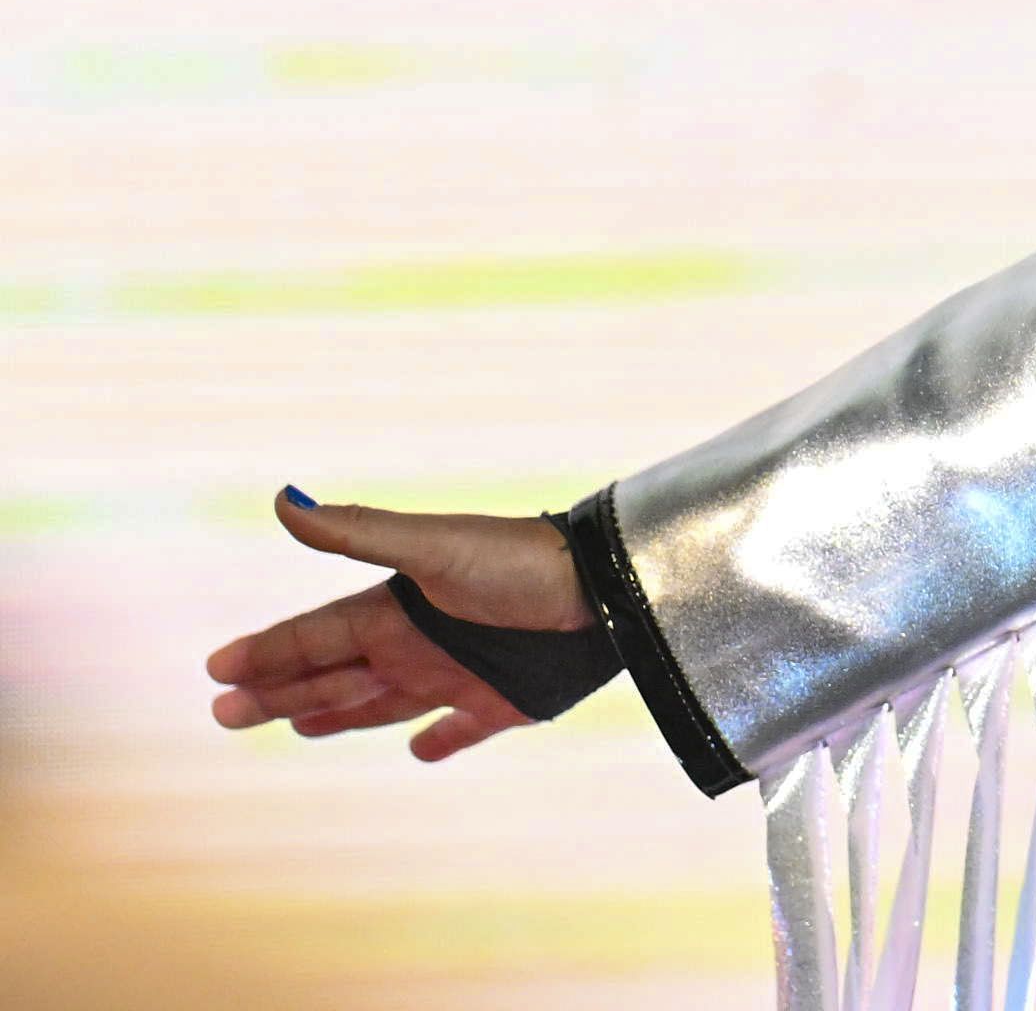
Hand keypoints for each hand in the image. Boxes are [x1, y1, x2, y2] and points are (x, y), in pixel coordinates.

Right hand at [202, 491, 588, 763]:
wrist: (607, 588)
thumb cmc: (520, 562)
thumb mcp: (433, 546)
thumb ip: (358, 532)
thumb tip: (285, 498)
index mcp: (395, 609)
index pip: (314, 637)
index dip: (267, 653)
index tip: (216, 669)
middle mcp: (419, 643)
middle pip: (334, 676)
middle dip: (278, 693)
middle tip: (225, 712)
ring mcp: (459, 674)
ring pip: (381, 704)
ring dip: (336, 715)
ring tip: (296, 724)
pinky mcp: (502, 702)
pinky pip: (459, 729)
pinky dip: (437, 740)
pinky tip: (417, 748)